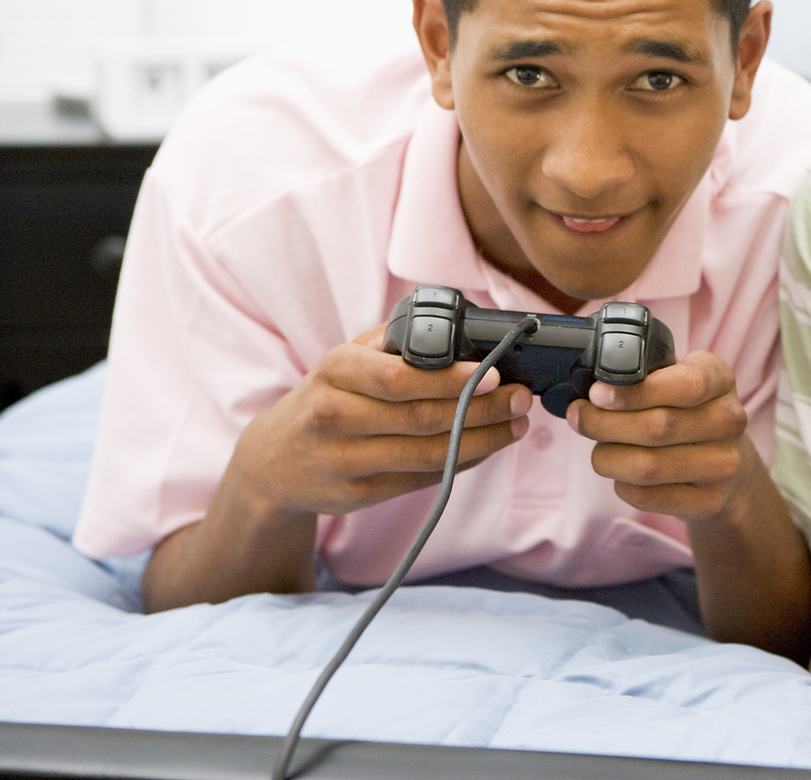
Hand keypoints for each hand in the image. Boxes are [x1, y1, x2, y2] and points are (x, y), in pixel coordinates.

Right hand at [229, 326, 533, 517]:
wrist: (272, 461)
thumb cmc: (325, 397)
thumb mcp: (346, 359)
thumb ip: (395, 344)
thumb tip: (464, 336)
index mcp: (334, 369)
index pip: (399, 377)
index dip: (451, 379)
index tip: (495, 374)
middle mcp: (335, 414)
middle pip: (421, 416)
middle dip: (482, 408)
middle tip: (520, 398)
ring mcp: (345, 459)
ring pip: (427, 453)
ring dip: (482, 440)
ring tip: (516, 425)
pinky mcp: (357, 493)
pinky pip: (422, 478)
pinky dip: (461, 463)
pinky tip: (487, 448)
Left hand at [569, 350, 755, 520]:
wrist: (727, 465)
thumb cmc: (686, 413)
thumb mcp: (676, 379)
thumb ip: (643, 376)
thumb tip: (593, 392)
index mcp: (719, 379)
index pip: (685, 385)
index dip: (633, 392)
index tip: (597, 394)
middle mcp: (729, 420)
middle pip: (657, 427)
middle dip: (604, 423)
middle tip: (580, 417)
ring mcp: (724, 464)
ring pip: (648, 465)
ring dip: (607, 457)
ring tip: (598, 448)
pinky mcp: (709, 500)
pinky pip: (647, 496)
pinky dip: (621, 484)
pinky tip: (621, 473)